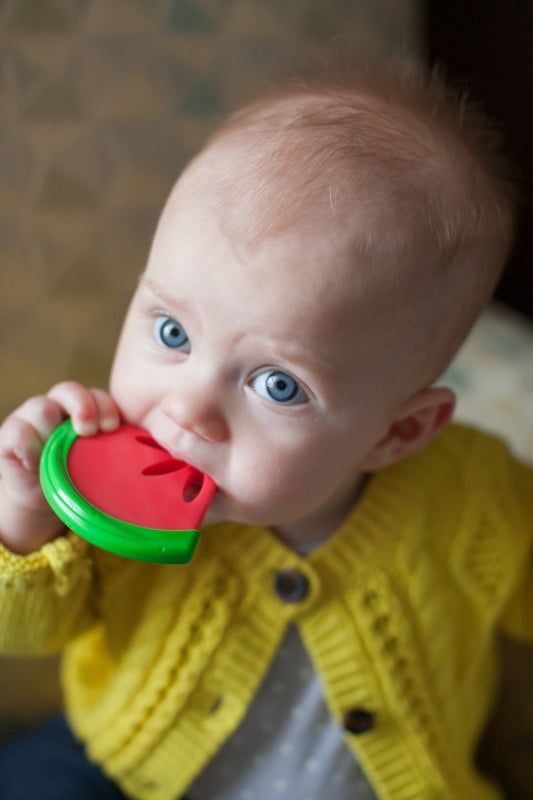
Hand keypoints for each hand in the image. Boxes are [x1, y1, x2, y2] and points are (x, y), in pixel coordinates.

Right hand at [0, 382, 119, 553]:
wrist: (45, 505)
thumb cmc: (84, 481)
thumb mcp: (108, 467)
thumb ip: (130, 458)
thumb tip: (178, 472)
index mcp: (87, 413)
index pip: (97, 396)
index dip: (106, 406)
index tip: (115, 428)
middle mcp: (59, 410)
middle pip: (68, 389)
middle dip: (82, 405)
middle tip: (90, 430)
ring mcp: (32, 421)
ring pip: (40, 406)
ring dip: (51, 426)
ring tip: (58, 449)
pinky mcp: (10, 437)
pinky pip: (16, 431)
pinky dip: (27, 445)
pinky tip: (36, 463)